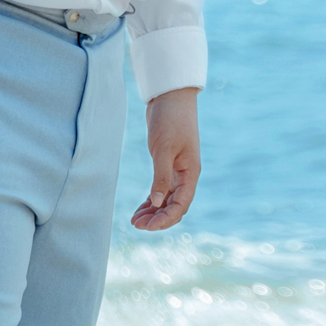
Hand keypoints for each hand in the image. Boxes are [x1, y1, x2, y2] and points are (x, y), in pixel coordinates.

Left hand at [133, 88, 200, 230]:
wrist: (170, 98)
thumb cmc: (171, 120)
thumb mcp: (164, 149)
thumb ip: (161, 176)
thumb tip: (157, 203)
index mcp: (191, 172)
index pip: (181, 204)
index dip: (166, 219)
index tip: (148, 227)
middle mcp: (186, 175)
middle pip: (175, 206)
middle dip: (158, 219)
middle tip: (137, 226)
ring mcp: (177, 171)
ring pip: (167, 200)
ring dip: (153, 212)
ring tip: (135, 221)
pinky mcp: (167, 165)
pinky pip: (161, 190)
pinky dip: (151, 201)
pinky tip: (139, 209)